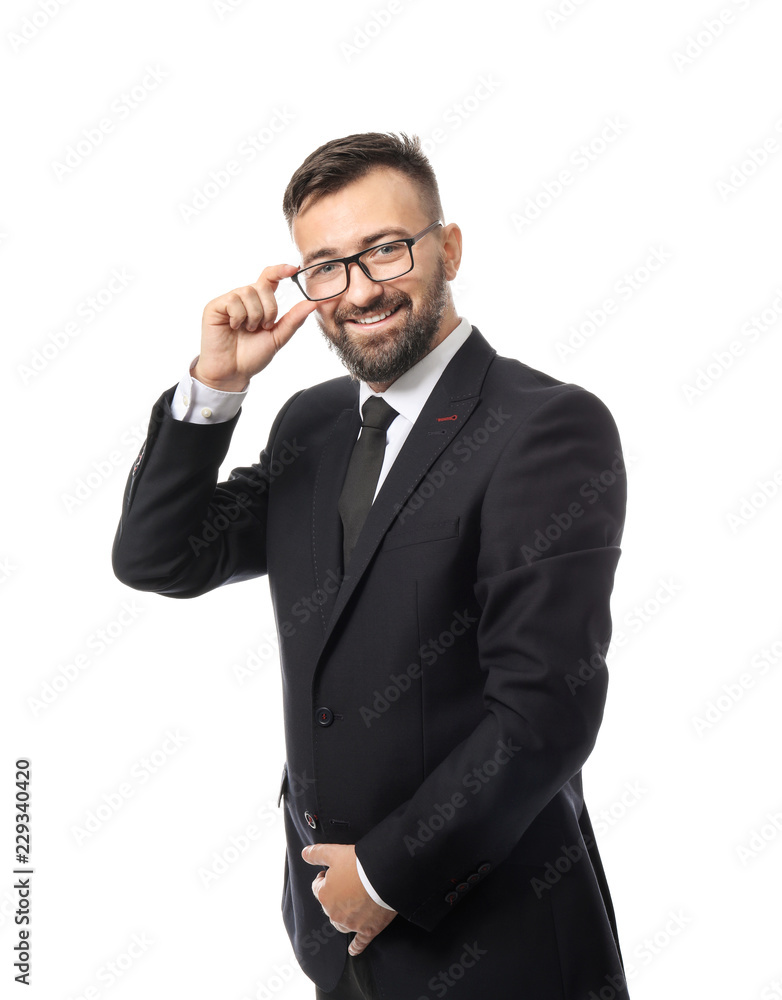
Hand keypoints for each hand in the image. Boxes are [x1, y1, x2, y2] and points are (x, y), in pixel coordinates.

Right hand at [195, 264, 318, 390]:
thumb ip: (294, 319)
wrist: (233, 372)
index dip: (280, 270)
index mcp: (260, 303)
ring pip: (248, 292)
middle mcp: (244, 298)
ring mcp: (229, 301)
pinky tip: (233, 327)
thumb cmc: (252, 356)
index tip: (293, 269)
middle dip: (269, 309)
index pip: (269, 278)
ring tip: (247, 329)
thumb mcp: (278, 337)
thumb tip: (313, 303)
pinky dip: (238, 317)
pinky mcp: (215, 306)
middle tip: (262, 327)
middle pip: (263, 286)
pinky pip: (233, 300)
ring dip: (254, 315)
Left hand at [302, 843, 396, 955]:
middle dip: (334, 895)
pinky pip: (359, 942)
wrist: (385, 875)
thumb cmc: (359, 864)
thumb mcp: (335, 853)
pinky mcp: (368, 930)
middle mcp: (335, 913)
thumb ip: (317, 853)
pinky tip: (353, 950)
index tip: (331, 872)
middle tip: (347, 882)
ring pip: (340, 923)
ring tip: (349, 905)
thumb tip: (304, 854)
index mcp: (325, 895)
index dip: (324, 878)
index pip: (317, 888)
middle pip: (329, 906)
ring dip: (342, 916)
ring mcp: (351, 923)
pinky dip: (356, 946)